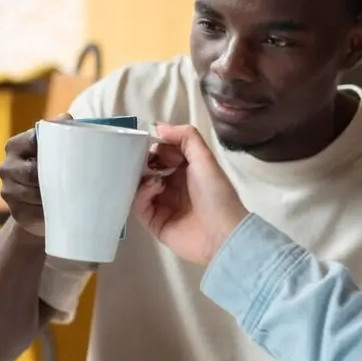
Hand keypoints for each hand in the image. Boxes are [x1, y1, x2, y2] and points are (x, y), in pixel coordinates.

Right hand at [0, 114, 67, 236]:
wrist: (41, 199)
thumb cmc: (52, 164)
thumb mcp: (55, 144)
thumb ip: (61, 128)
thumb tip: (66, 119)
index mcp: (15, 145)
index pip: (34, 143)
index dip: (53, 150)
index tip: (69, 155)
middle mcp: (6, 167)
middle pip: (33, 173)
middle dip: (54, 177)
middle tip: (75, 178)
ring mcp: (8, 191)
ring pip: (37, 195)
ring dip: (55, 196)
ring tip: (70, 193)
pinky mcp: (16, 212)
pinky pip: (38, 213)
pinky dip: (52, 211)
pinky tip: (60, 208)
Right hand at [132, 124, 247, 265]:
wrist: (222, 234)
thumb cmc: (216, 194)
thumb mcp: (205, 159)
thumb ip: (185, 137)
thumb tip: (158, 126)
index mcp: (185, 170)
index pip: (161, 153)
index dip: (154, 146)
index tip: (146, 141)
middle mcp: (172, 186)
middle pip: (147, 169)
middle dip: (142, 161)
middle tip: (139, 157)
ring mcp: (162, 205)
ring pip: (139, 187)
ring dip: (141, 177)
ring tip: (151, 174)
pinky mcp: (154, 222)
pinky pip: (139, 206)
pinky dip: (142, 194)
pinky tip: (154, 188)